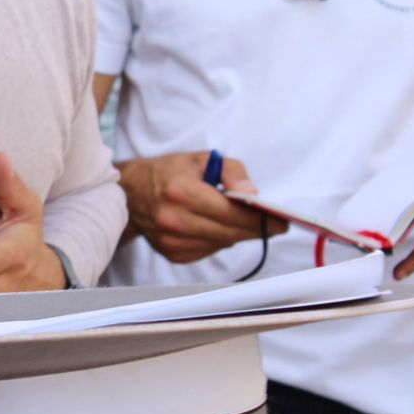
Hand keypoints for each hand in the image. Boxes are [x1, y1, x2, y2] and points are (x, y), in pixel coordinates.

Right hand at [119, 152, 284, 263]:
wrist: (132, 193)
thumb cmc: (170, 172)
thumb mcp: (201, 159)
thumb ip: (232, 171)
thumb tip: (252, 195)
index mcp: (181, 192)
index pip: (230, 212)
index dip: (259, 218)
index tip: (281, 221)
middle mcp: (174, 220)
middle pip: (230, 232)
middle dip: (255, 228)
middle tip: (275, 224)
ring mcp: (171, 241)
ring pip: (222, 243)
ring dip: (236, 233)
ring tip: (243, 221)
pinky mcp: (173, 254)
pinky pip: (209, 251)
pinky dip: (218, 240)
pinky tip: (215, 226)